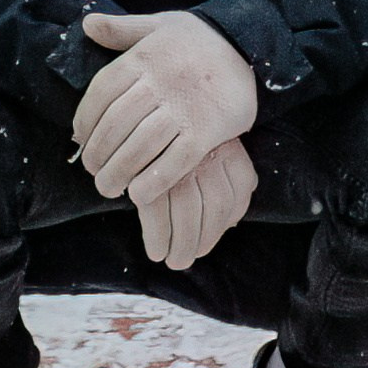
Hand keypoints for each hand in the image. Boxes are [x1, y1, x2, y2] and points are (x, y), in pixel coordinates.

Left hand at [73, 10, 257, 204]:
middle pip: (117, 123)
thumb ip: (122, 29)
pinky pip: (176, 160)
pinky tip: (139, 194)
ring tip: (108, 187)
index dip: (86, 119)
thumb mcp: (159, 24)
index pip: (102, 91)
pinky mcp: (207, 129)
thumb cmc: (198, 39)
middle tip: (92, 171)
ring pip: (141, 145)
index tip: (80, 139)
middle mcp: (161, 80)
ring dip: (119, 171)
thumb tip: (87, 25)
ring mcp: (185, 106)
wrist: (248, 46)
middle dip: (98, 152)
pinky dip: (154, 180)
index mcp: (144, 56)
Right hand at [134, 137, 255, 271]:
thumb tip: (232, 222)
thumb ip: (223, 174)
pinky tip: (156, 251)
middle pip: (217, 204)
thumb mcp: (203, 142)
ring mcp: (176, 157)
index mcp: (223, 140)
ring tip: (173, 260)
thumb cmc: (168, 135)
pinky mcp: (144, 168)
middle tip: (188, 258)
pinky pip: (157, 212)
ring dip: (183, 245)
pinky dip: (159, 238)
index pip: (241, 183)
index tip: (214, 232)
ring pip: (188, 212)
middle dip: (205, 239)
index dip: (233, 214)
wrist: (126, 108)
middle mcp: (204, 147)